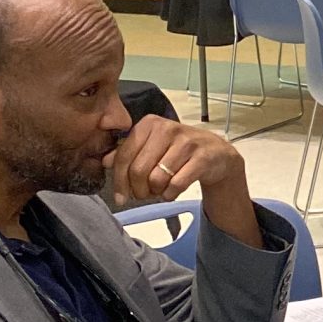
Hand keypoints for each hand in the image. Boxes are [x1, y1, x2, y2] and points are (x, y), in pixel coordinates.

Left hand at [106, 116, 259, 245]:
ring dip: (156, 192)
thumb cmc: (179, 151)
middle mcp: (167, 128)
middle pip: (138, 170)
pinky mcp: (203, 157)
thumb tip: (105, 161)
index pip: (124, 156)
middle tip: (143, 195)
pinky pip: (177, 184)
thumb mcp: (151, 147)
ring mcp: (187, 142)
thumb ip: (127, 153)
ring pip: (157, 178)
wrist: (217, 154)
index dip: (119, 181)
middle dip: (138, 190)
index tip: (121, 197)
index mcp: (149, 124)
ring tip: (160, 190)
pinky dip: (171, 194)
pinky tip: (172, 191)